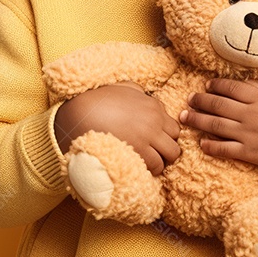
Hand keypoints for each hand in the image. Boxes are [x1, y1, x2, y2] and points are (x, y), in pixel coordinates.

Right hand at [53, 81, 180, 175]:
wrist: (81, 113)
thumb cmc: (98, 100)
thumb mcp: (122, 87)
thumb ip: (138, 92)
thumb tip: (143, 96)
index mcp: (154, 105)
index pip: (174, 127)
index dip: (165, 136)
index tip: (154, 141)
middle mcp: (155, 121)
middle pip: (176, 142)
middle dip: (167, 149)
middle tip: (153, 154)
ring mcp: (148, 137)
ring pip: (171, 155)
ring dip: (161, 161)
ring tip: (147, 163)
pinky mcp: (139, 151)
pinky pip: (156, 166)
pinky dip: (151, 169)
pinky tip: (140, 167)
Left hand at [179, 78, 257, 173]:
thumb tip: (243, 81)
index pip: (230, 88)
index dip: (214, 85)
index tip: (205, 85)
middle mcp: (250, 114)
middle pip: (218, 105)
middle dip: (200, 101)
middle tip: (188, 99)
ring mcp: (248, 134)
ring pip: (216, 125)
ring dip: (197, 120)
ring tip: (185, 118)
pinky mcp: (249, 152)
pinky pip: (225, 148)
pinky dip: (211, 145)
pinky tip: (201, 143)